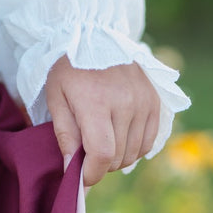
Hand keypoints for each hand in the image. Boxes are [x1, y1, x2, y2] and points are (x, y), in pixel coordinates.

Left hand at [45, 55, 159, 187]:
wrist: (96, 36)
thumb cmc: (69, 70)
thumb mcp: (57, 99)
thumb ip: (65, 136)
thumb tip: (72, 172)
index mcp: (95, 102)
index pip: (101, 153)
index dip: (92, 174)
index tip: (82, 177)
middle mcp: (125, 102)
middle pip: (117, 157)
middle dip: (100, 165)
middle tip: (87, 153)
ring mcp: (144, 101)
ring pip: (134, 153)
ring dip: (117, 157)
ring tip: (102, 141)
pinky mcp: (155, 101)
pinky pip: (148, 142)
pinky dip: (134, 148)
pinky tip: (120, 137)